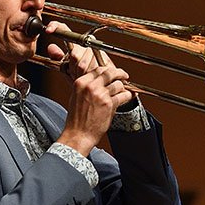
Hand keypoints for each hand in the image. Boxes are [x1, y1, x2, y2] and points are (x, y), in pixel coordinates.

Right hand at [53, 31, 133, 155]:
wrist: (78, 135)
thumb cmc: (76, 120)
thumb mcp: (76, 97)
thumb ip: (87, 87)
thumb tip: (99, 81)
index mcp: (81, 83)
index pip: (98, 69)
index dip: (108, 70)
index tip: (113, 72)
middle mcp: (90, 86)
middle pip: (110, 72)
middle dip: (119, 73)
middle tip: (124, 76)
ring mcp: (100, 94)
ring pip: (118, 84)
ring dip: (123, 87)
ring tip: (125, 90)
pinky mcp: (109, 104)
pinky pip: (123, 95)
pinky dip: (128, 95)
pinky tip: (128, 96)